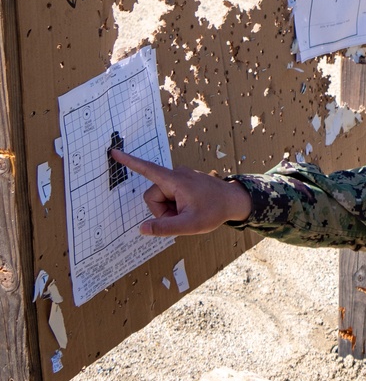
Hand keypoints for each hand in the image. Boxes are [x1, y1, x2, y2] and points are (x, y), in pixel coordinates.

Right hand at [111, 150, 251, 236]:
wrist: (235, 201)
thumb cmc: (215, 211)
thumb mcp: (190, 225)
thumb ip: (165, 228)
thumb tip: (142, 228)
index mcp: (175, 180)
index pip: (147, 169)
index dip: (130, 162)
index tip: (115, 152)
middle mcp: (175, 175)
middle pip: (153, 197)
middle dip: (162, 211)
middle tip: (181, 217)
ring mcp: (180, 177)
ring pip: (161, 198)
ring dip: (170, 210)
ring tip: (188, 212)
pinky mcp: (183, 181)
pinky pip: (170, 196)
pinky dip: (175, 206)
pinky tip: (190, 208)